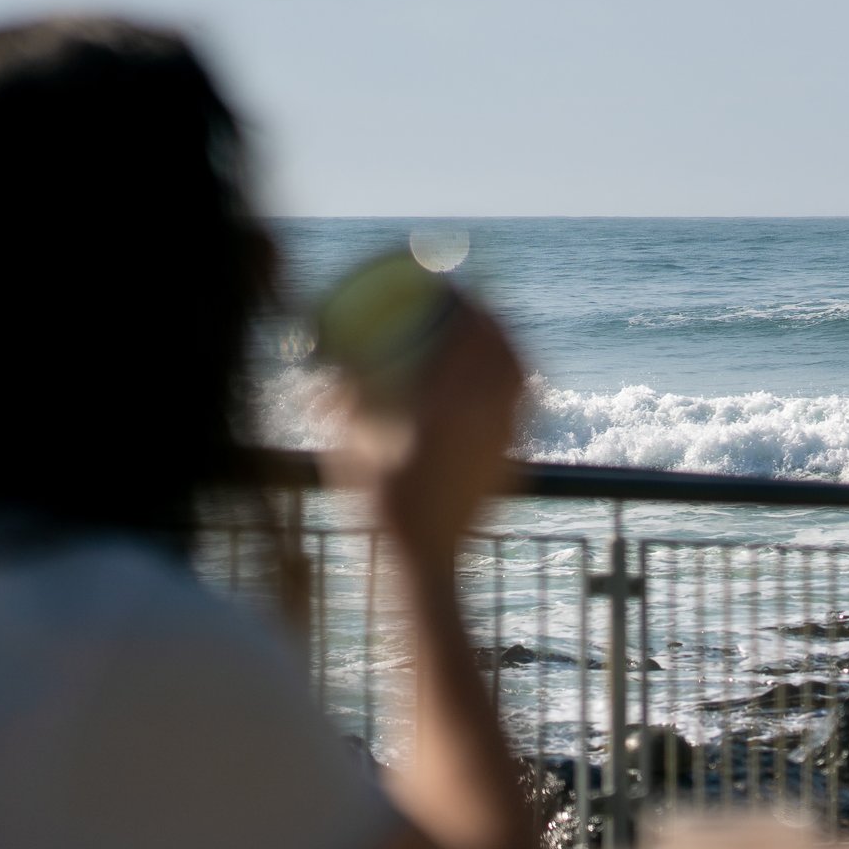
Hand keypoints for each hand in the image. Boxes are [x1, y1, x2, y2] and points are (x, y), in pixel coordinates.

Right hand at [328, 297, 524, 571]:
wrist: (425, 563)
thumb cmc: (380, 509)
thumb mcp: (349, 453)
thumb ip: (341, 409)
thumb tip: (325, 372)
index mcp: (445, 411)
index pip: (465, 341)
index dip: (465, 306)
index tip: (451, 285)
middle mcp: (485, 421)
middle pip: (505, 352)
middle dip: (494, 319)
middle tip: (476, 304)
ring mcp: (507, 442)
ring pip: (522, 380)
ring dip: (510, 349)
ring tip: (493, 336)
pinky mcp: (516, 462)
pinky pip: (523, 411)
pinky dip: (515, 387)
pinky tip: (499, 385)